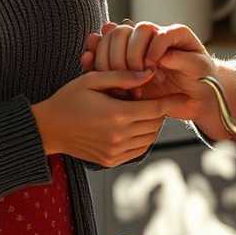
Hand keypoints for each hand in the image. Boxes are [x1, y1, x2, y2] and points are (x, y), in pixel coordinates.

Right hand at [31, 69, 187, 166]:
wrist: (47, 129)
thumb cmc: (68, 99)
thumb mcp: (92, 80)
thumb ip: (123, 76)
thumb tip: (150, 73)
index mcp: (116, 114)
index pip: (156, 108)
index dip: (174, 102)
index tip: (188, 97)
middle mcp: (119, 136)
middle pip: (155, 124)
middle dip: (160, 110)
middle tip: (158, 99)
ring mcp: (115, 151)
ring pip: (149, 138)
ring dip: (152, 124)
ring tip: (145, 111)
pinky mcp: (111, 161)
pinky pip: (138, 149)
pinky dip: (143, 138)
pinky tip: (134, 126)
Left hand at [82, 22, 220, 124]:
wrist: (198, 100)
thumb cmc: (163, 98)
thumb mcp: (132, 92)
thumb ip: (110, 75)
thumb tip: (85, 54)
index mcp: (131, 47)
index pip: (108, 37)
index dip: (100, 52)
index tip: (97, 72)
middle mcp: (147, 37)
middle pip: (122, 31)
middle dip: (115, 54)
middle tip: (119, 77)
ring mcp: (165, 35)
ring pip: (143, 28)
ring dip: (135, 50)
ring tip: (136, 72)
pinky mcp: (185, 38)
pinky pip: (167, 34)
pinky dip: (157, 49)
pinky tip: (153, 66)